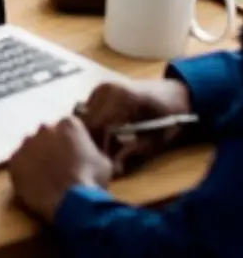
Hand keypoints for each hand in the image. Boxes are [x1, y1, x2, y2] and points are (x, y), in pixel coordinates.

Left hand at [8, 116, 112, 221]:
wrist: (70, 202)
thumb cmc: (91, 181)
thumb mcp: (103, 163)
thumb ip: (92, 152)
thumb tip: (89, 155)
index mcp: (68, 124)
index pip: (68, 127)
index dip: (71, 143)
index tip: (74, 156)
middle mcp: (44, 128)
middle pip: (47, 135)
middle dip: (52, 147)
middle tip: (59, 168)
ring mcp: (26, 143)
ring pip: (31, 149)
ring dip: (37, 159)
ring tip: (46, 179)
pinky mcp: (14, 160)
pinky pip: (19, 164)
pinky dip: (25, 173)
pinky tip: (34, 186)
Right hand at [78, 77, 192, 169]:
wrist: (171, 96)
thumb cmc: (168, 119)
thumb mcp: (155, 140)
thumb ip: (131, 152)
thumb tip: (114, 170)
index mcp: (123, 98)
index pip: (98, 125)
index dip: (98, 147)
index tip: (104, 165)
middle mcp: (107, 89)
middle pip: (87, 120)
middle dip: (93, 141)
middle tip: (105, 160)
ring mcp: (101, 87)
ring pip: (84, 116)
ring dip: (92, 133)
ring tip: (106, 149)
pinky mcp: (99, 90)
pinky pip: (88, 111)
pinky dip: (94, 125)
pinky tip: (107, 137)